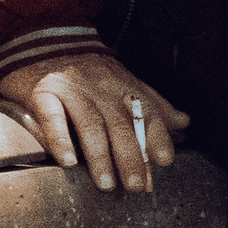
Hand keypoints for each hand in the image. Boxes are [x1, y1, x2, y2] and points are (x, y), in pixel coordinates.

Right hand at [0, 53, 189, 194]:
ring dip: (99, 156)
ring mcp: (72, 89)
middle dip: (130, 156)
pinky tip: (68, 161)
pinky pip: (52, 117)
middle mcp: (100, 87)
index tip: (164, 161)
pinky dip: (60, 140)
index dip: (156, 136)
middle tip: (136, 185)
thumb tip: (183, 122)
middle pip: (119, 124)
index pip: (145, 112)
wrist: (43, 43)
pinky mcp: (43, 93)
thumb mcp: (124, 82)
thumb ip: (152, 104)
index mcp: (123, 86)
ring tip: (105, 183)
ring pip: (90, 124)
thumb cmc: (89, 72)